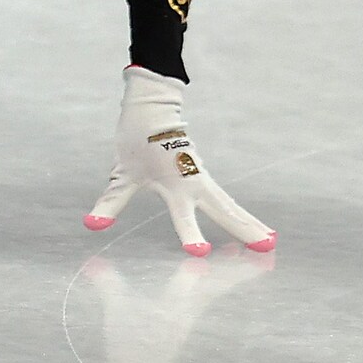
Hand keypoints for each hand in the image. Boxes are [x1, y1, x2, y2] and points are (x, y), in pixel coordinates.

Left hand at [84, 66, 275, 255]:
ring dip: (249, 223)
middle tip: (267, 248)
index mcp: (172, 184)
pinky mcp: (204, 176)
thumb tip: (91, 225)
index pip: (182, 215)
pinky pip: (225, 200)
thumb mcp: (121, 174)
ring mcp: (202, 178)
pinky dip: (241, 214)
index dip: (190, 234)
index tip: (201, 253)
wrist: (152, 109)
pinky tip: (256, 228)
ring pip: (230, 205)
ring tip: (270, 242)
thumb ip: (110, 202)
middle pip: (222, 211)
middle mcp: (192, 183)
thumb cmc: (136, 140)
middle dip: (243, 230)